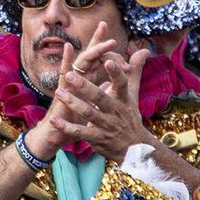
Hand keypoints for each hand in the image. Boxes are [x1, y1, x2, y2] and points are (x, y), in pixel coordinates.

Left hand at [49, 42, 148, 160]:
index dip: (115, 74)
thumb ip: (134, 71)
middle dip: (85, 87)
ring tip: (58, 92)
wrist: (135, 150)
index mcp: (123, 99)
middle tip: (69, 75)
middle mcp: (115, 111)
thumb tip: (144, 50)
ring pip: (88, 114)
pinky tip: (54, 121)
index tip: (107, 61)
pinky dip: (67, 127)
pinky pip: (80, 133)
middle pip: (100, 98)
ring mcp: (106, 126)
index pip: (121, 84)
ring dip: (73, 103)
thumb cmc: (130, 115)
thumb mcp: (133, 94)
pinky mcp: (97, 138)